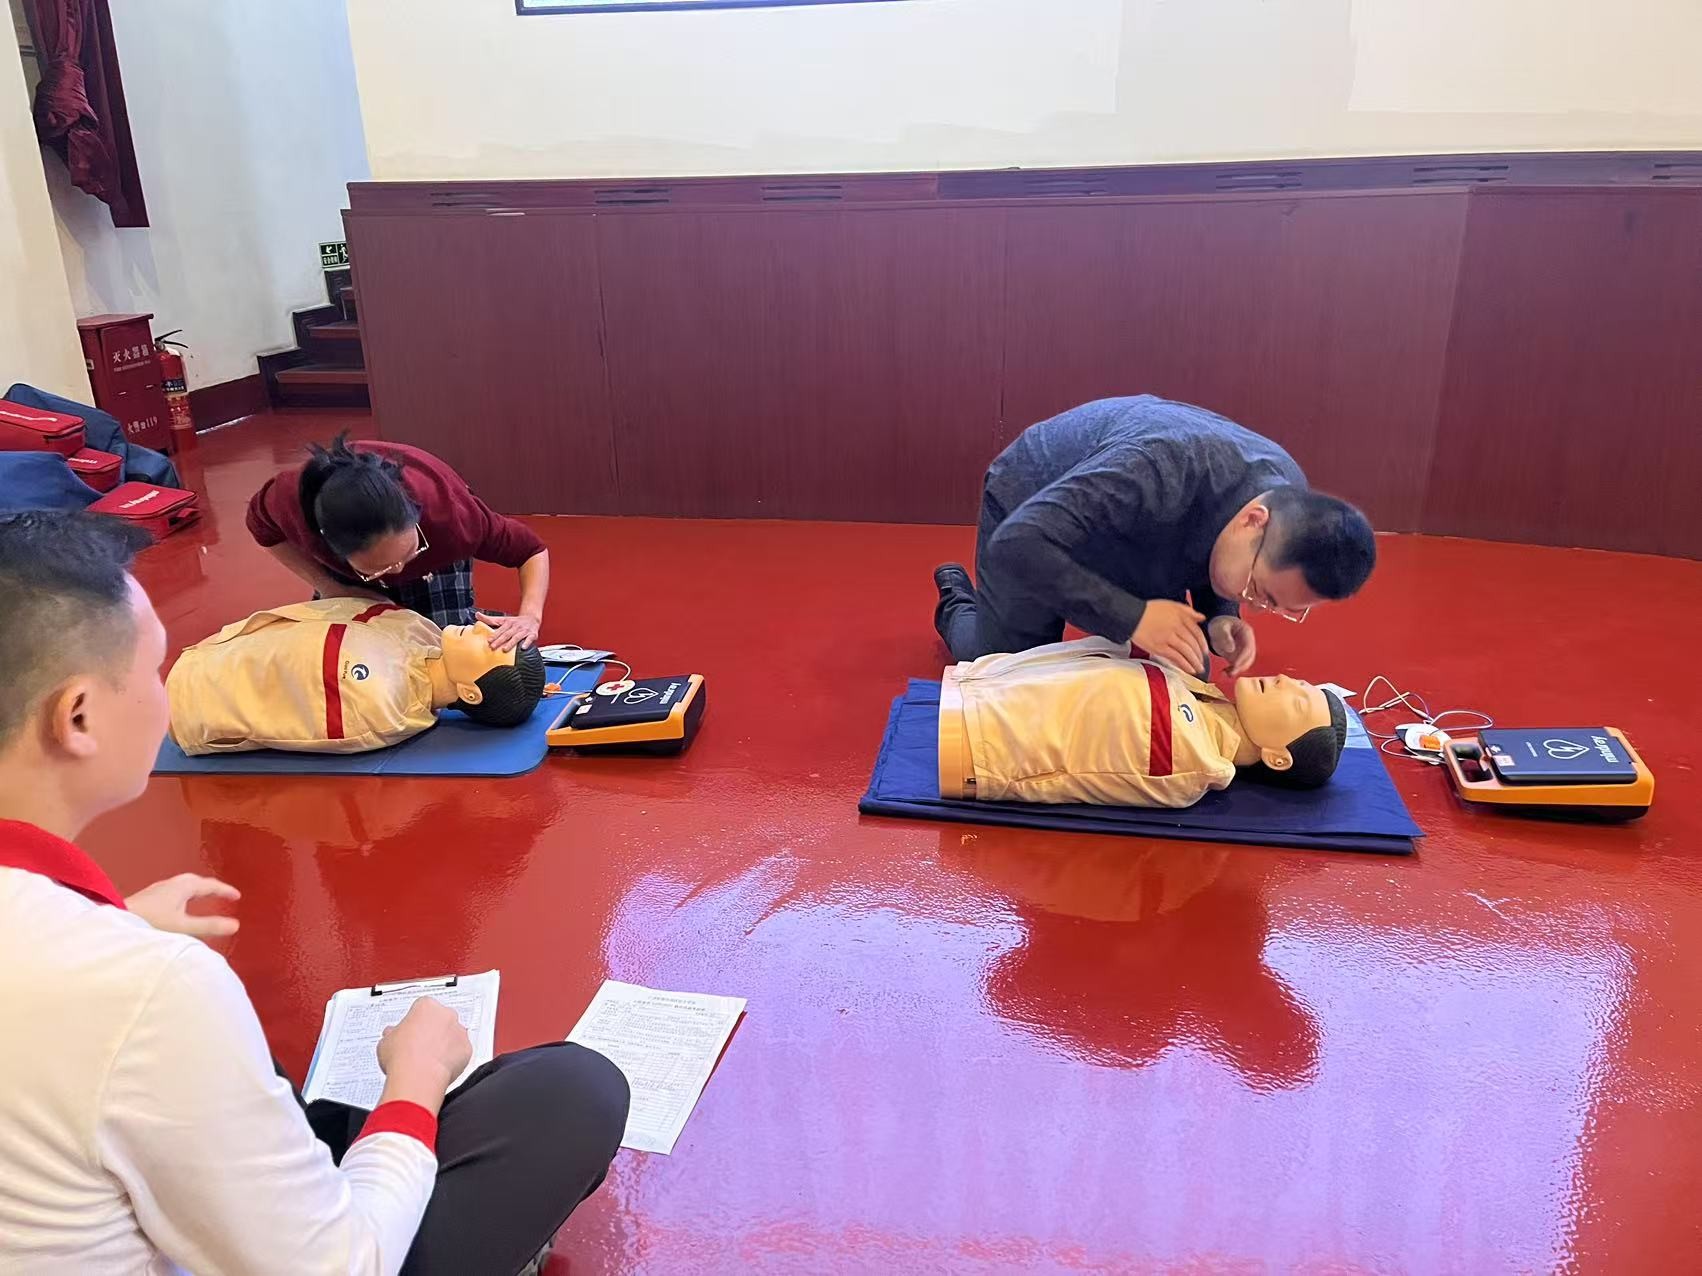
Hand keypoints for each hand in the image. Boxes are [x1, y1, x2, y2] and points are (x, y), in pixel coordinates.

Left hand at [125, 874, 240, 938]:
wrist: (116, 922)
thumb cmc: (150, 923)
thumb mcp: (183, 927)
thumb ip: (209, 926)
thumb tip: (236, 925)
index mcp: (184, 886)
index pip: (211, 885)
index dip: (225, 891)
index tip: (237, 896)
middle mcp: (173, 883)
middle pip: (198, 882)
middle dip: (212, 888)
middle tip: (224, 895)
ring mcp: (160, 888)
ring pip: (185, 886)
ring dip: (198, 891)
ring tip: (206, 899)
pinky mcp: (151, 896)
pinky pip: (176, 891)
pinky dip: (186, 895)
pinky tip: (181, 906)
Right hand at [377, 997, 473, 1096]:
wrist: (417, 1077)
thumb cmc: (402, 1057)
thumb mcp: (386, 1041)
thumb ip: (392, 1033)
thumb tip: (391, 1035)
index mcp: (426, 1006)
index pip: (422, 1007)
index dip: (414, 1021)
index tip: (411, 1031)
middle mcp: (446, 1014)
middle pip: (440, 1018)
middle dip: (432, 1030)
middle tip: (419, 1045)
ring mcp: (459, 1031)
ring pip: (453, 1035)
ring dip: (444, 1043)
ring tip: (428, 1059)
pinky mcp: (467, 1048)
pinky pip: (460, 1051)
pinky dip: (453, 1058)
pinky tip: (439, 1066)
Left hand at [476, 611, 540, 652]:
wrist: (531, 618)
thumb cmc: (515, 621)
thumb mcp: (502, 619)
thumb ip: (489, 619)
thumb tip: (477, 615)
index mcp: (508, 623)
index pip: (500, 629)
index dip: (494, 635)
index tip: (489, 640)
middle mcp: (516, 626)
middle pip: (507, 634)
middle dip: (500, 640)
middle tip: (493, 647)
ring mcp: (524, 631)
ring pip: (516, 637)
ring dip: (511, 643)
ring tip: (505, 649)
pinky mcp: (532, 634)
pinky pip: (530, 639)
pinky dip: (527, 643)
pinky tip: (523, 647)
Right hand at [1132, 600, 1208, 673]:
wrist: (1132, 616)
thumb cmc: (1149, 610)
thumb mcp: (1171, 605)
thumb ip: (1188, 611)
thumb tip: (1202, 617)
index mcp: (1181, 617)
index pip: (1197, 632)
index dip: (1203, 643)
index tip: (1205, 651)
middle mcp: (1177, 628)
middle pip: (1193, 644)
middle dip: (1199, 655)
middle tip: (1202, 662)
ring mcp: (1168, 638)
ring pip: (1187, 652)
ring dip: (1194, 662)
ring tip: (1198, 669)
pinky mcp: (1160, 647)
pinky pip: (1176, 657)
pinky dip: (1184, 665)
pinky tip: (1189, 670)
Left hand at [1207, 615, 1257, 676]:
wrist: (1218, 626)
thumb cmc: (1219, 624)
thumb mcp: (1220, 627)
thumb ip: (1225, 636)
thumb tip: (1231, 649)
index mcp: (1247, 632)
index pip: (1248, 647)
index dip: (1243, 657)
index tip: (1235, 665)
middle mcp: (1248, 642)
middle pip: (1249, 657)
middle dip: (1241, 666)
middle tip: (1230, 673)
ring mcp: (1244, 650)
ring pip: (1245, 663)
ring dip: (1237, 670)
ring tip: (1225, 674)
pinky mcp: (1238, 656)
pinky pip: (1238, 665)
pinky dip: (1232, 670)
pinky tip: (1224, 673)